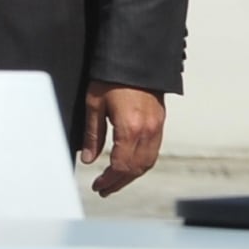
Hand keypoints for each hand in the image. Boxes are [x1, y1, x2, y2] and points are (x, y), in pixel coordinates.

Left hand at [77, 82, 164, 196]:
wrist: (136, 59)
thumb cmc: (111, 79)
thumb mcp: (94, 104)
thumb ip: (93, 135)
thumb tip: (88, 159)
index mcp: (130, 128)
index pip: (121, 165)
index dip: (109, 179)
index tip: (98, 186)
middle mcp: (148, 131)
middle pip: (137, 168)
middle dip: (120, 182)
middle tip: (104, 189)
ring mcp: (158, 127)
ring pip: (148, 162)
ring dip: (132, 175)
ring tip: (115, 182)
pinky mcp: (161, 122)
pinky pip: (154, 151)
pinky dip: (142, 163)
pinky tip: (129, 165)